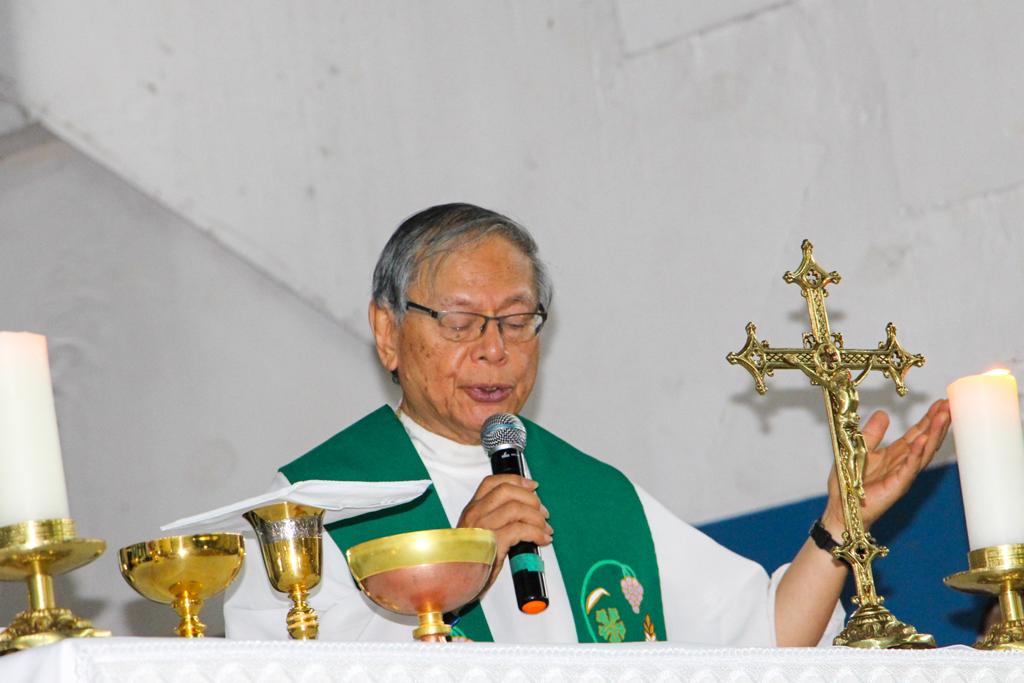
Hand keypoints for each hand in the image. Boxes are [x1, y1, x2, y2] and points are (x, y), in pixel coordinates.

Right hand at [457, 474, 552, 586]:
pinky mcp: (492, 543)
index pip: (492, 482)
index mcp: (472, 509)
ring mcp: (482, 528)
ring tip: (545, 530)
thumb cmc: (469, 562)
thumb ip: (495, 520)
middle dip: (531, 499)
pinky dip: (537, 533)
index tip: (533, 486)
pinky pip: (520, 529)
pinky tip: (542, 540)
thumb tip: (526, 512)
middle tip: (543, 512)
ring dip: (537, 518)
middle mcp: (475, 514)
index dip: (516, 480)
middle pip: (507, 491)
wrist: (453, 584)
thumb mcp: (478, 535)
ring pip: (516, 508)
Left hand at [822, 399, 950, 534]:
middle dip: (938, 423)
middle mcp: (903, 463)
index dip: (930, 418)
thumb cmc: (851, 482)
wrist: (841, 507)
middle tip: (949, 405)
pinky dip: (916, 454)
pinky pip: (909, 468)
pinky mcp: (896, 485)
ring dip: (934, 434)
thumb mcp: (861, 448)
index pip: (918, 433)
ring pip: (923, 452)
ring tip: (943, 416)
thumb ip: (873, 433)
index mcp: (896, 454)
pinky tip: (922, 440)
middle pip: (926, 440)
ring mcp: (902, 474)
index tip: (942, 403)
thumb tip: (884, 413)